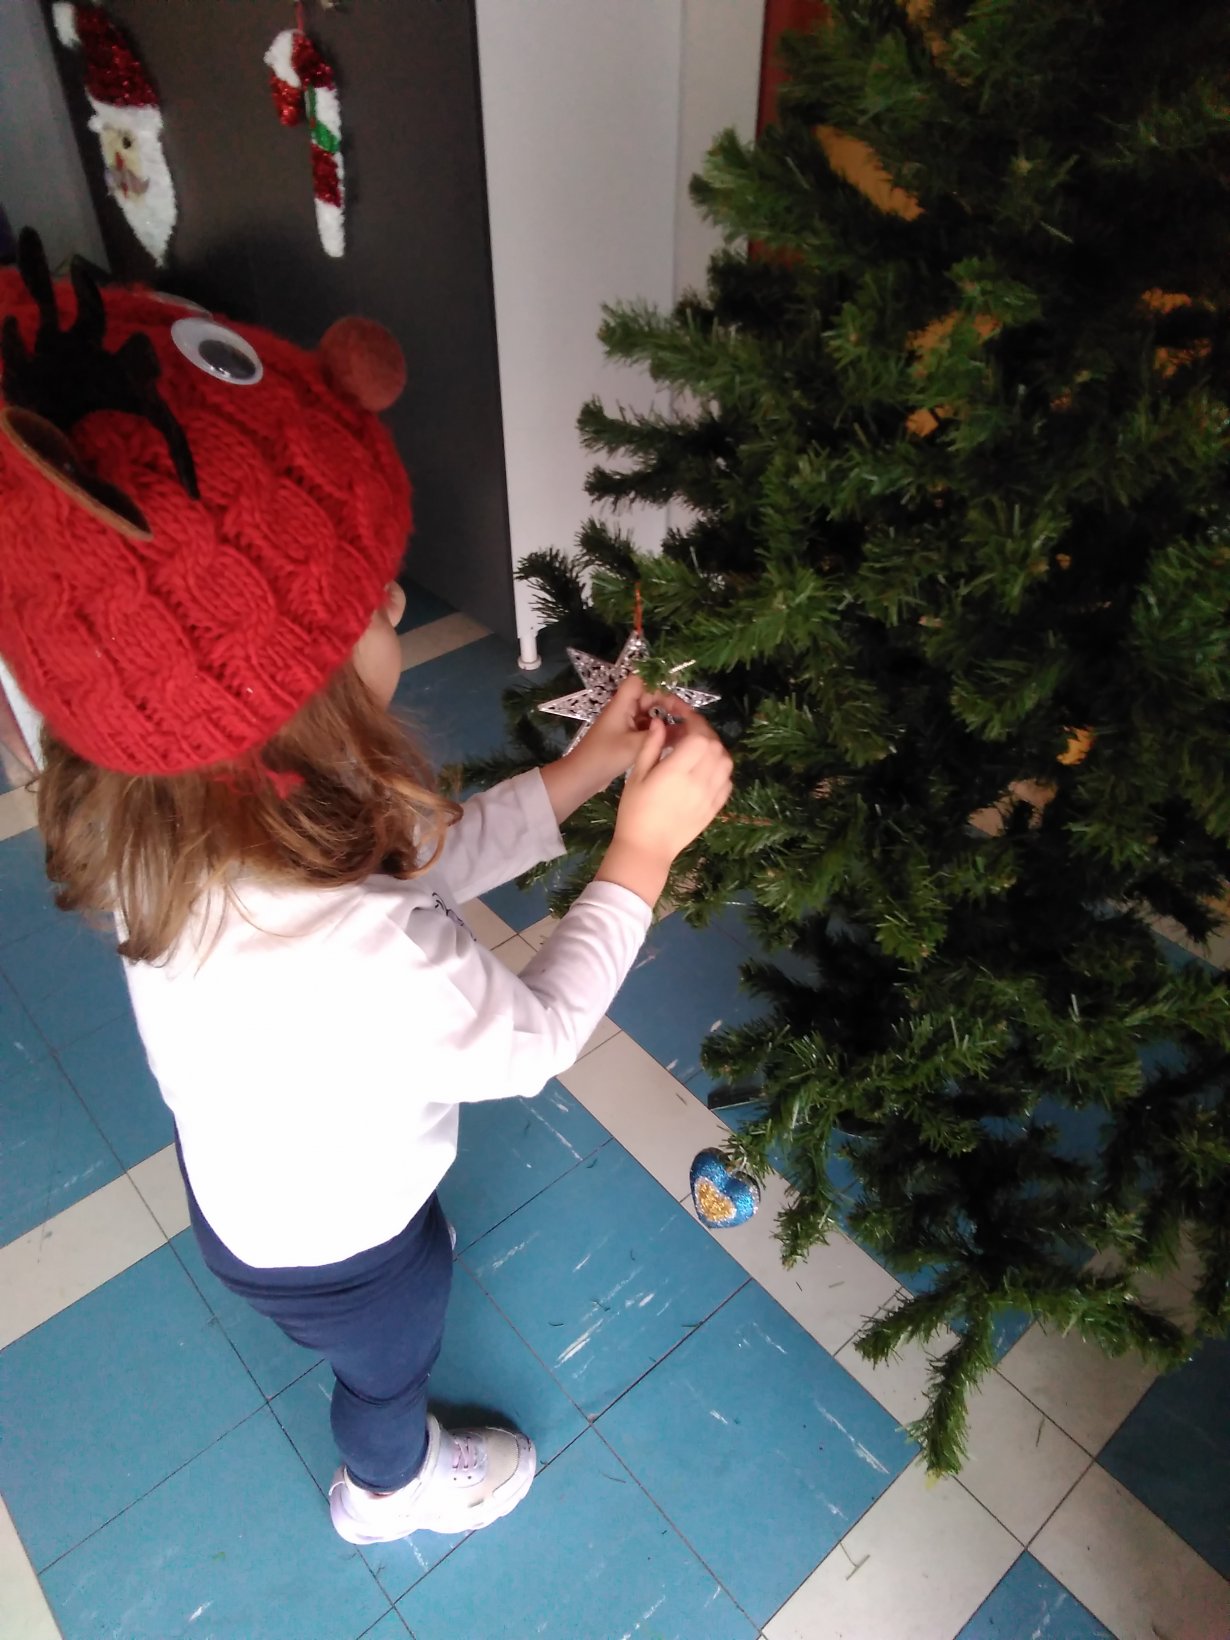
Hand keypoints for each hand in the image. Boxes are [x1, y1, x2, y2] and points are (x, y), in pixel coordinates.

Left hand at [539, 672, 693, 823]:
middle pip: (650, 696)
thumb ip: (662, 736)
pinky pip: (647, 728)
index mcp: (622, 704)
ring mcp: (626, 723)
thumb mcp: (635, 746)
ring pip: (650, 713)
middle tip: (687, 718)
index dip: (660, 685)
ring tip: (685, 731)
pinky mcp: (627, 736)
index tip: (677, 702)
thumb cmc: (604, 757)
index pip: (642, 681)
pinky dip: (658, 732)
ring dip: (665, 720)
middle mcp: (625, 709)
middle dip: (669, 704)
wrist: (582, 777)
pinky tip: (673, 742)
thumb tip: (688, 730)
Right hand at [596, 704, 732, 905]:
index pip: (697, 735)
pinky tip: (706, 768)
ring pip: (725, 761)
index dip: (691, 718)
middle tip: (687, 728)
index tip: (680, 713)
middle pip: (714, 745)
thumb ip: (652, 746)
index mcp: (677, 771)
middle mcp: (699, 781)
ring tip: (698, 747)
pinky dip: (721, 769)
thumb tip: (661, 723)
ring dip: (715, 748)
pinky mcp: (715, 808)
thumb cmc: (634, 811)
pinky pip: (727, 781)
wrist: (647, 848)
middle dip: (703, 731)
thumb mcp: (637, 775)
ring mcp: (710, 795)